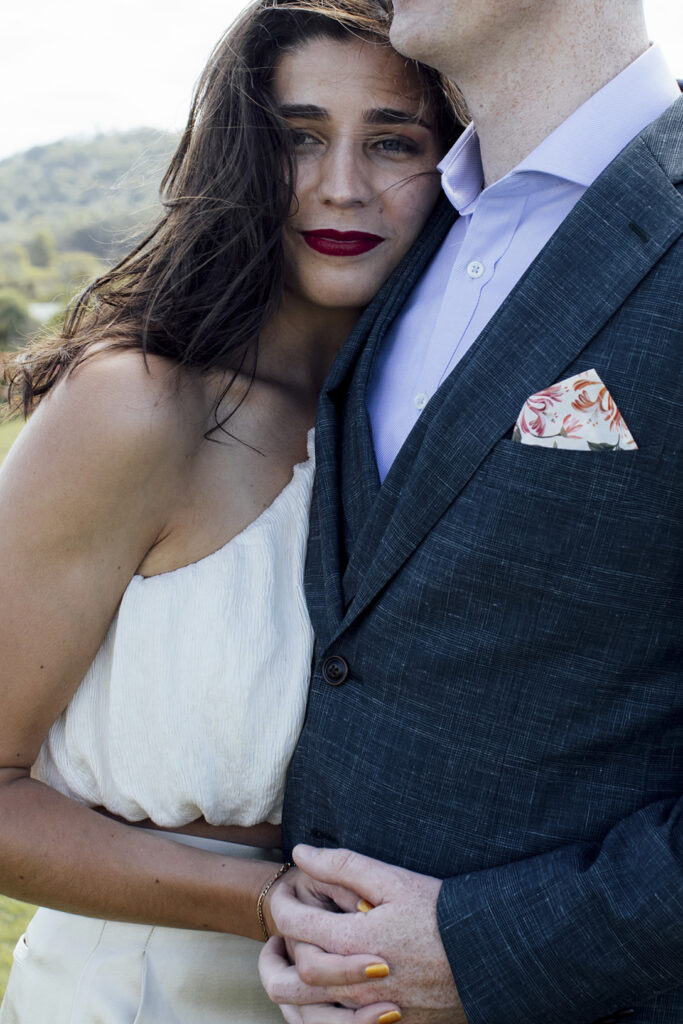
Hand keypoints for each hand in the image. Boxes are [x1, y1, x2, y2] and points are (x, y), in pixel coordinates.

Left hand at [259, 845, 467, 1023]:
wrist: (487, 954)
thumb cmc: (440, 912)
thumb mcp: (393, 879)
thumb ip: (343, 865)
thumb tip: (300, 853)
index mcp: (354, 941)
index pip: (296, 927)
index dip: (281, 909)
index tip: (283, 896)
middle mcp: (357, 983)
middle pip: (292, 984)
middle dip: (271, 962)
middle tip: (274, 943)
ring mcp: (372, 1013)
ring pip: (310, 1017)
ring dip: (291, 994)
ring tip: (293, 971)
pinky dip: (321, 1017)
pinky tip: (325, 996)